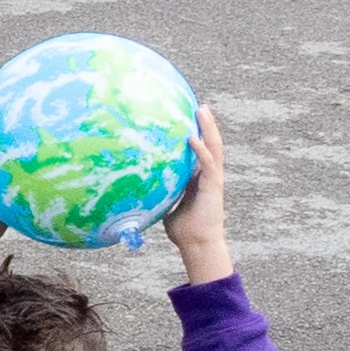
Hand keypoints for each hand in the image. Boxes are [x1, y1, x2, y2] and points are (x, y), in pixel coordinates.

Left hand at [166, 104, 234, 279]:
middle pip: (211, 143)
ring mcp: (213, 179)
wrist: (197, 244)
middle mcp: (209, 175)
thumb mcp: (165, 205)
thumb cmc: (181, 229)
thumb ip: (158, 193)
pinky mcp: (213, 187)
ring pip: (214, 148)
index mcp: (200, 178)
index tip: (189, 117)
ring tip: (202, 111)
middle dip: (206, 124)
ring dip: (209, 129)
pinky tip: (193, 138)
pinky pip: (209, 164)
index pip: (201, 150)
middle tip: (200, 106)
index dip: (198, 134)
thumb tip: (135, 188)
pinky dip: (201, 150)